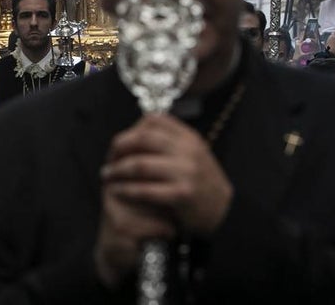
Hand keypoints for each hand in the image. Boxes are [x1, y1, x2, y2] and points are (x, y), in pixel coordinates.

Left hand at [94, 115, 232, 285]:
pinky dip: (127, 190)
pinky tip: (119, 191)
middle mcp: (189, 150)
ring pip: (140, 164)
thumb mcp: (193, 154)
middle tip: (109, 159)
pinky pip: (145, 189)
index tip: (119, 143)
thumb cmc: (202, 183)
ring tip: (108, 175)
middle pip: (142, 139)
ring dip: (118, 170)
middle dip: (119, 148)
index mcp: (190, 137)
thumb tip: (136, 131)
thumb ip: (170, 142)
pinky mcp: (182, 194)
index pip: (153, 121)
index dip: (131, 130)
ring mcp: (187, 172)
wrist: (226, 213)